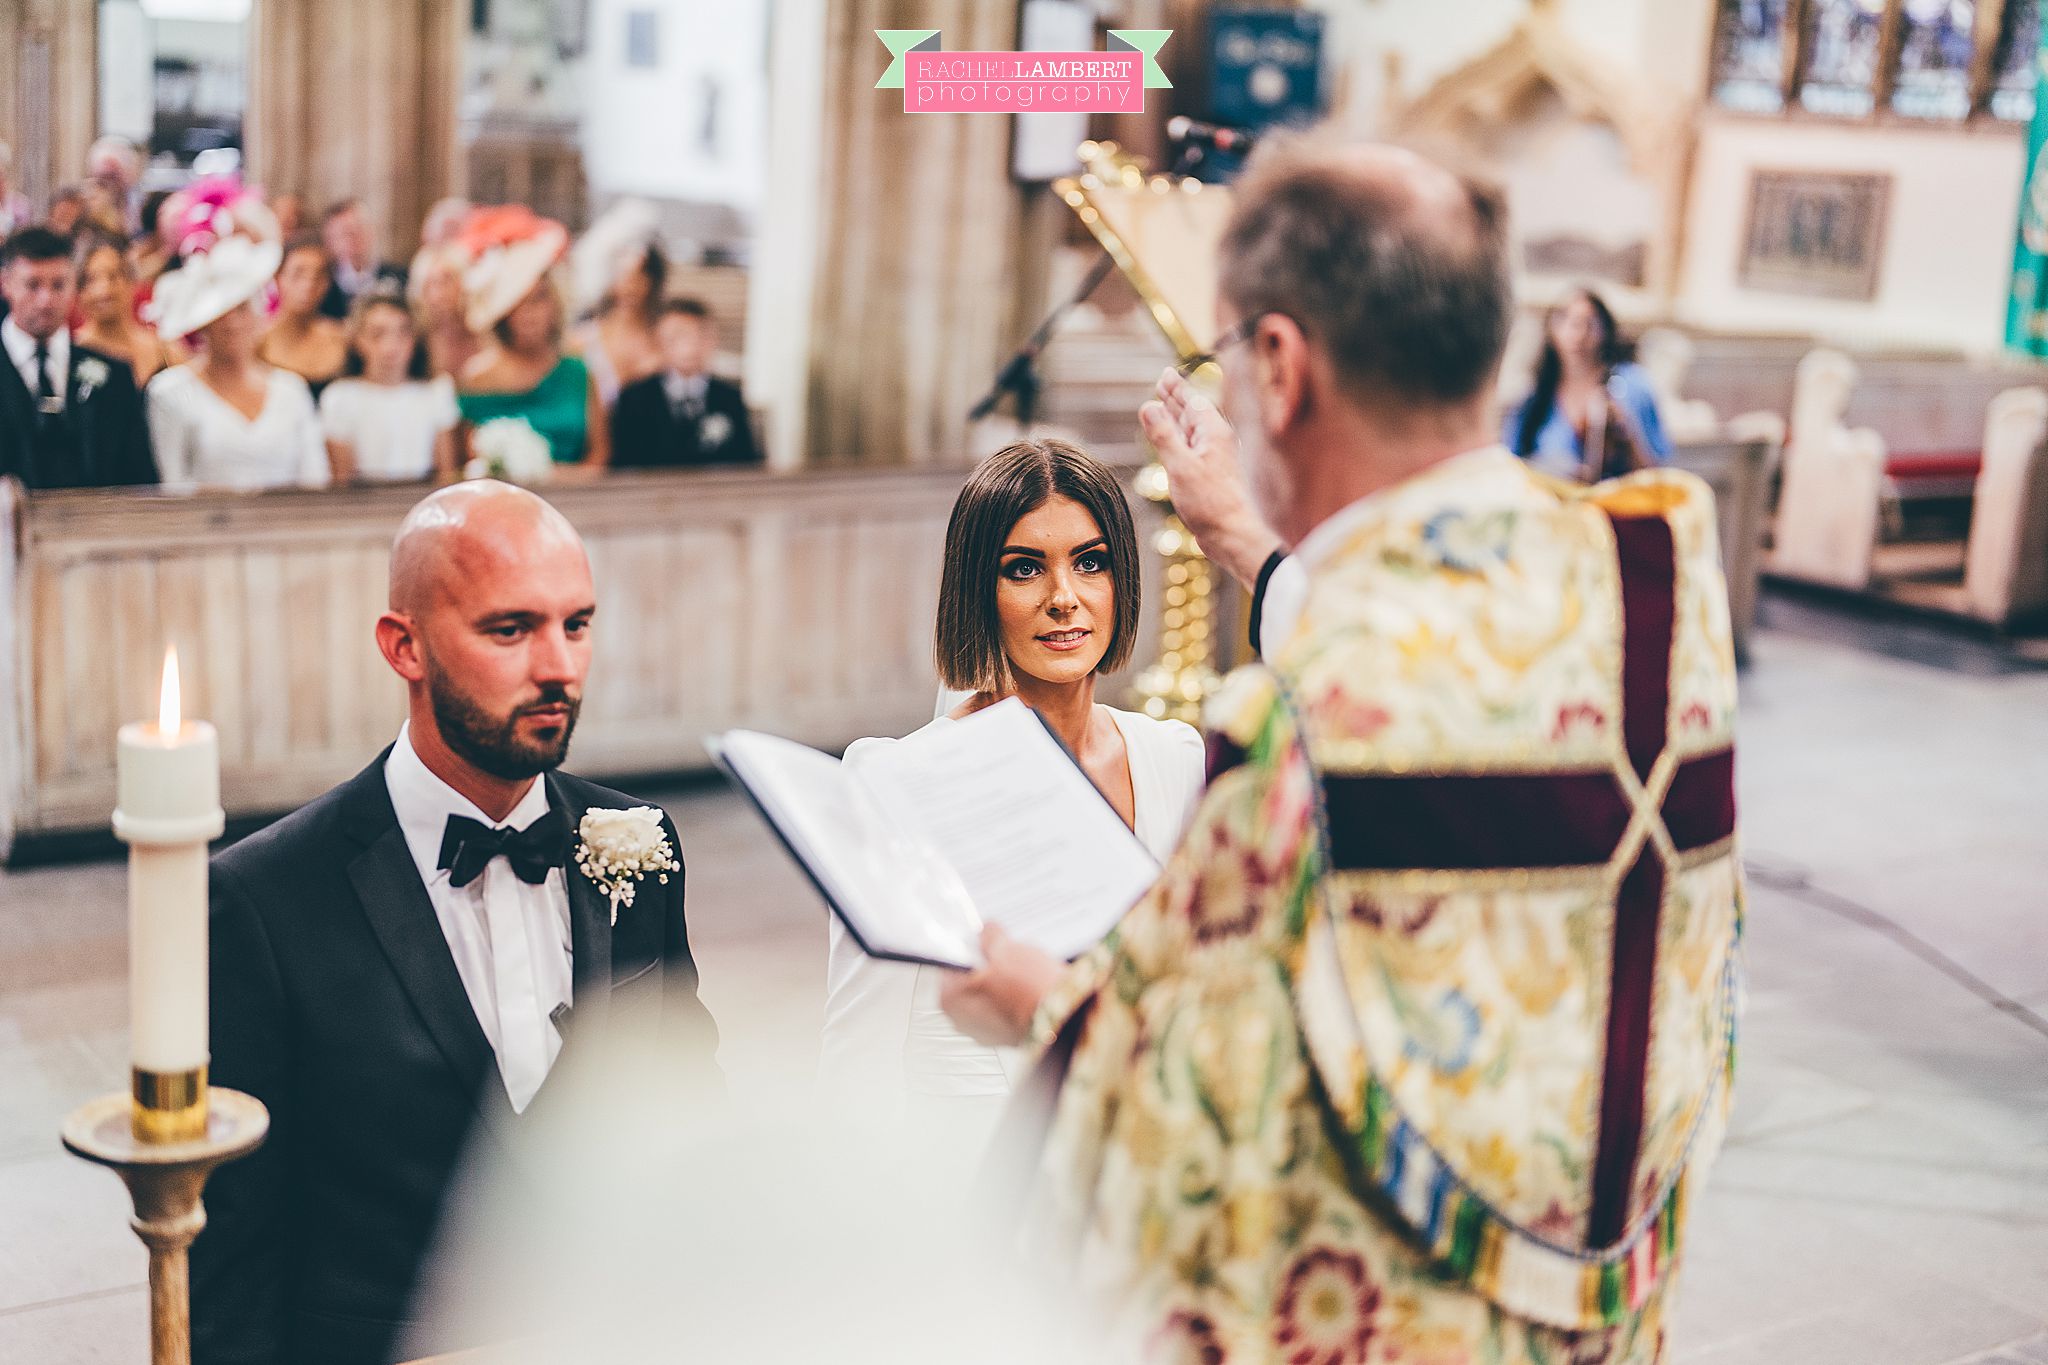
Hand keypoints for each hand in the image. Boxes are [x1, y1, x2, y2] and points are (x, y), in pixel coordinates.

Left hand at [938, 925, 1063, 1046]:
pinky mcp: (1007, 1039)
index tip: (983, 938)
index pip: (952, 962)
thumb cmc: (1027, 990)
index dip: (970, 947)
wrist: (1063, 1020)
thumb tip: (988, 931)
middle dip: (987, 966)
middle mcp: (962, 1021)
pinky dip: (1014, 998)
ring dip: (1003, 982)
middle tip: (1006, 951)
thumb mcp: (1006, 950)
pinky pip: (1005, 1011)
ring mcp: (985, 1034)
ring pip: (989, 997)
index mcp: (950, 998)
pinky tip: (1031, 986)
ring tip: (1024, 968)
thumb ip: (991, 937)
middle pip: (970, 981)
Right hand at [1138, 367, 1282, 589]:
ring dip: (1175, 417)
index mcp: (1213, 433)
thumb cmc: (1210, 502)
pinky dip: (1177, 438)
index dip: (1177, 388)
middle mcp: (1215, 441)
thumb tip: (1149, 406)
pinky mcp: (1209, 474)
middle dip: (1176, 398)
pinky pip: (1190, 447)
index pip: (1192, 401)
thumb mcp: (1180, 466)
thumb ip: (1163, 435)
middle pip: (1192, 412)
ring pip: (1190, 430)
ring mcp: (1213, 458)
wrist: (1231, 534)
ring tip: (1164, 405)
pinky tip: (1172, 440)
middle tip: (1163, 382)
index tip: (1165, 374)